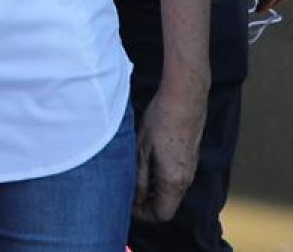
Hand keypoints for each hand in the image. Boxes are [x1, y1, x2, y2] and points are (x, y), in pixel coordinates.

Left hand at [133, 77, 205, 224]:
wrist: (184, 98)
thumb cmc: (161, 122)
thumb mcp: (141, 151)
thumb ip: (138, 178)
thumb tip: (133, 199)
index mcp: (174, 182)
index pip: (162, 214)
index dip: (142, 214)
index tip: (125, 203)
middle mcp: (186, 179)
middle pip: (166, 204)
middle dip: (145, 202)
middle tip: (124, 188)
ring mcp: (190, 168)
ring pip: (170, 191)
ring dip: (151, 188)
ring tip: (131, 173)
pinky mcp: (189, 157)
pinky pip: (174, 177)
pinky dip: (158, 177)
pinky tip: (143, 160)